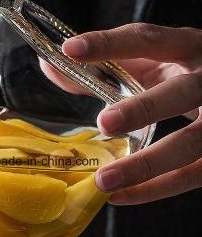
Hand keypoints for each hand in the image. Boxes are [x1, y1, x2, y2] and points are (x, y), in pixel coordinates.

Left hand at [63, 23, 201, 204]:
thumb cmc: (178, 77)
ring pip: (191, 143)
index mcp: (187, 48)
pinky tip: (119, 196)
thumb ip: (103, 67)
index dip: (110, 45)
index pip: (149, 40)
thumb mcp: (150, 65)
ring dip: (146, 164)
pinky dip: (155, 190)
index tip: (71, 50)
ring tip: (104, 180)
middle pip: (180, 94)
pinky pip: (192, 176)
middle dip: (143, 109)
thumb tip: (49, 66)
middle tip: (105, 123)